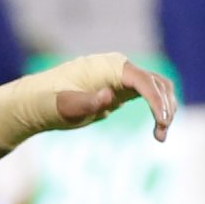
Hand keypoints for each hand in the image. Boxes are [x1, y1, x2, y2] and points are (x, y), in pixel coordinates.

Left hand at [0, 52, 175, 146]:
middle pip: (157, 83)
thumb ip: (86, 101)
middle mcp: (120, 68)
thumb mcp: (65, 106)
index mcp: (109, 67)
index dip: (157, 101)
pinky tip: (157, 131)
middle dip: (165, 107)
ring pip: (158, 88)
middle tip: (161, 134)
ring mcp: (122, 78)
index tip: (161, 123)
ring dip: (165, 109)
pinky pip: (149, 96)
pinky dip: (158, 111)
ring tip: (160, 136)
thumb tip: (109, 96)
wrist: (38, 103)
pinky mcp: (121, 89)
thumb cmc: (49, 102)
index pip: (144, 80)